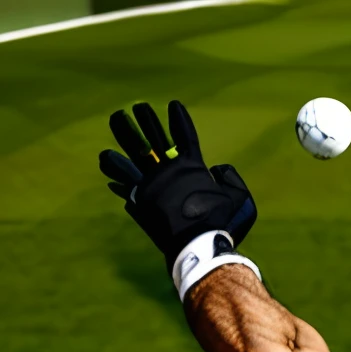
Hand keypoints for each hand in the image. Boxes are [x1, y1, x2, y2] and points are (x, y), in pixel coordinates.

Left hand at [98, 101, 255, 264]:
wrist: (196, 242)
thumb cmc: (220, 221)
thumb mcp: (239, 197)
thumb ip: (230, 179)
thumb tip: (218, 169)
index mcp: (192, 166)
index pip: (185, 135)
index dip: (179, 119)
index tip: (173, 105)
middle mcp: (168, 168)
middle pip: (153, 137)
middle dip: (145, 120)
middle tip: (137, 108)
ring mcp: (151, 182)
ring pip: (132, 152)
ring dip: (124, 134)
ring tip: (117, 120)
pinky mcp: (140, 198)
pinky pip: (124, 180)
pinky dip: (116, 173)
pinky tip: (107, 163)